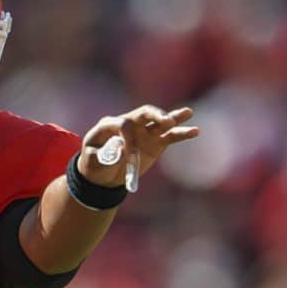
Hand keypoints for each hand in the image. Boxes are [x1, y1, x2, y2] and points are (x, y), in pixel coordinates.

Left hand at [77, 105, 198, 187]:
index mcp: (108, 125)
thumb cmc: (93, 165)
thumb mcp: (91, 162)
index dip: (128, 140)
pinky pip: (169, 136)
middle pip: (144, 113)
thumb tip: (121, 151)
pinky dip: (181, 133)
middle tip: (165, 120)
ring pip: (160, 122)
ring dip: (173, 118)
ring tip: (188, 112)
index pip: (123, 125)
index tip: (128, 157)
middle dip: (155, 115)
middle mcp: (128, 123)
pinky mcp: (154, 142)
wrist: (102, 175)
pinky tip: (194, 131)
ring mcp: (143, 132)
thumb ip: (103, 156)